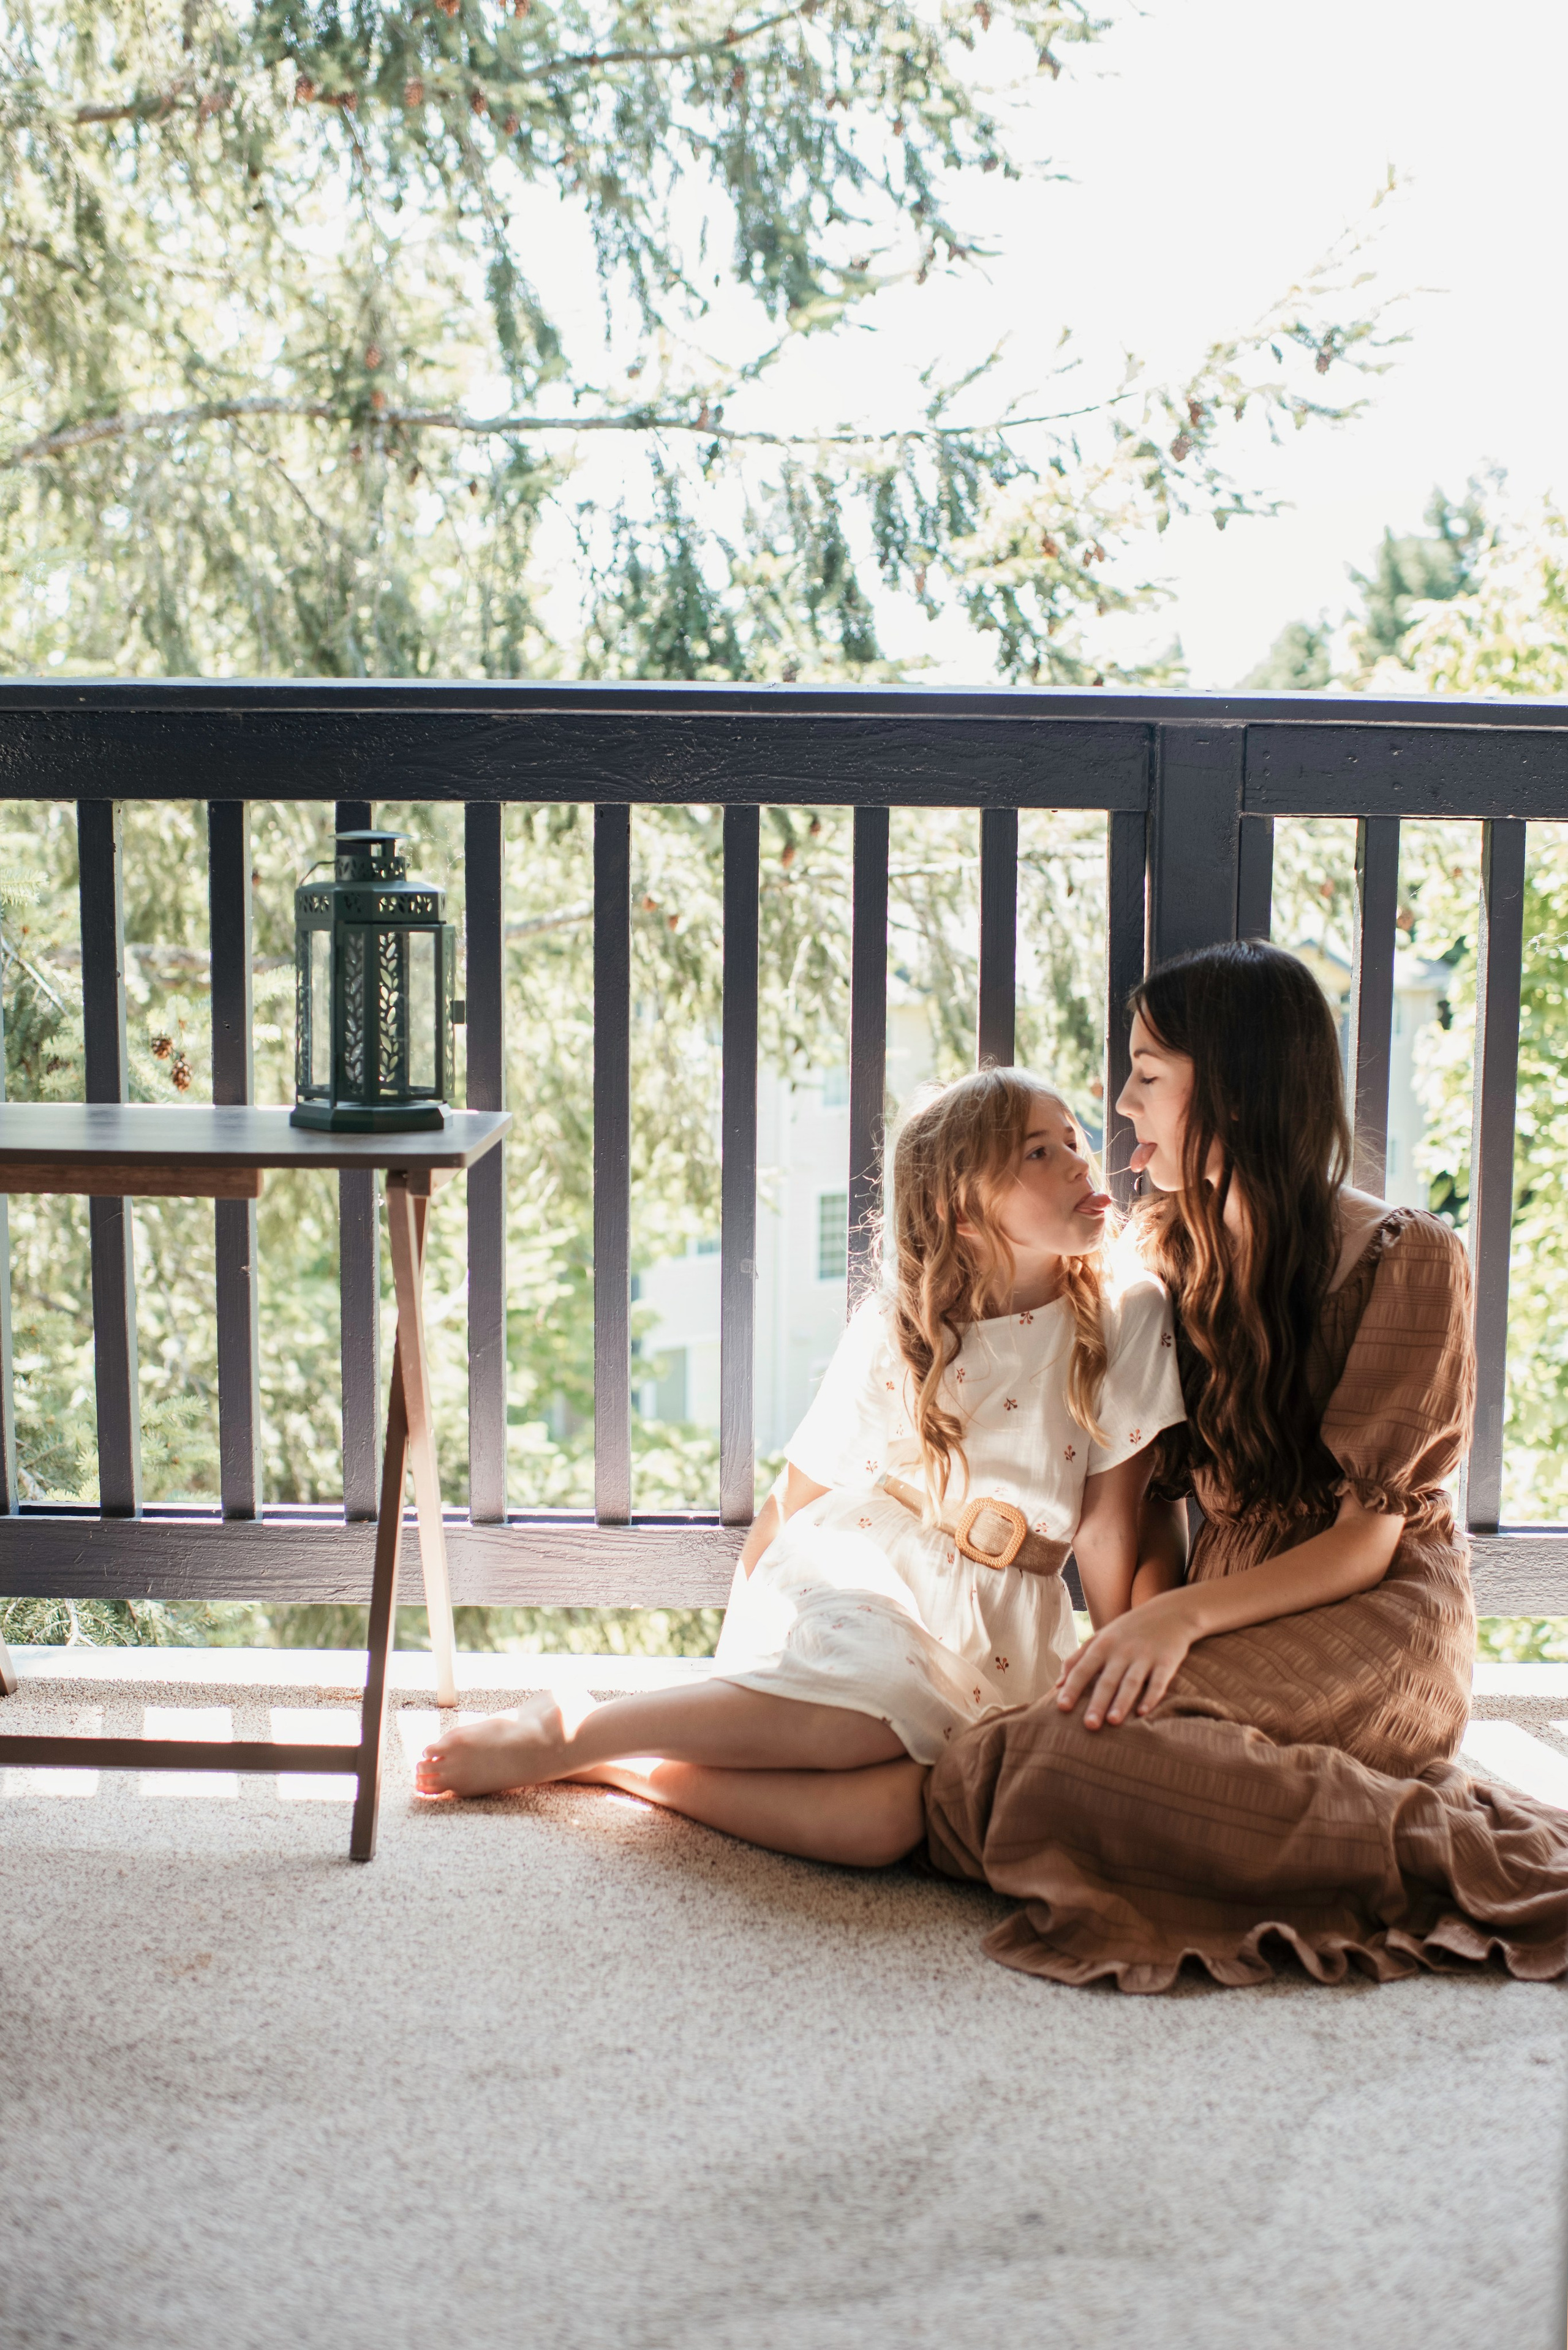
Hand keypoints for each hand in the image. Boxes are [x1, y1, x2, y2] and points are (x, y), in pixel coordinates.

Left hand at [1054, 1594, 1193, 1728]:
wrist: (1170, 1611)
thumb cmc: (1128, 1629)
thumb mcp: (1101, 1637)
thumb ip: (1078, 1658)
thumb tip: (1057, 1684)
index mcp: (1103, 1645)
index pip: (1083, 1669)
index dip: (1072, 1688)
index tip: (1062, 1707)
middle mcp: (1122, 1650)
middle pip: (1107, 1680)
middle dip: (1097, 1702)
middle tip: (1089, 1725)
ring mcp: (1145, 1656)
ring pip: (1131, 1682)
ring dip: (1122, 1702)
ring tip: (1113, 1721)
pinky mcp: (1167, 1661)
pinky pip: (1159, 1681)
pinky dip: (1152, 1696)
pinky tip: (1143, 1712)